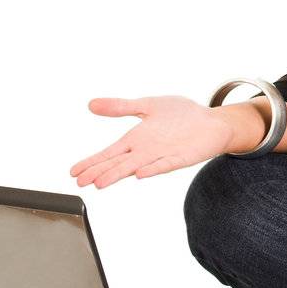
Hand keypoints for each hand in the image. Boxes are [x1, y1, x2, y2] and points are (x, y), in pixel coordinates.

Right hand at [69, 95, 236, 189]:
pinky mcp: (180, 157)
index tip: (74, 172)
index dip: (92, 162)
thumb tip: (92, 104)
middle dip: (99, 172)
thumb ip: (121, 107)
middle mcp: (146, 151)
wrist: (212, 121)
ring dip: (119, 174)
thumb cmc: (181, 115)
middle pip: (117, 163)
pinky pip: (164, 165)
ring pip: (135, 167)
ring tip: (101, 183)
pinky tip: (140, 173)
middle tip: (80, 183)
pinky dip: (152, 169)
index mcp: (136, 139)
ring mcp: (162, 155)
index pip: (109, 154)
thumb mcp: (147, 105)